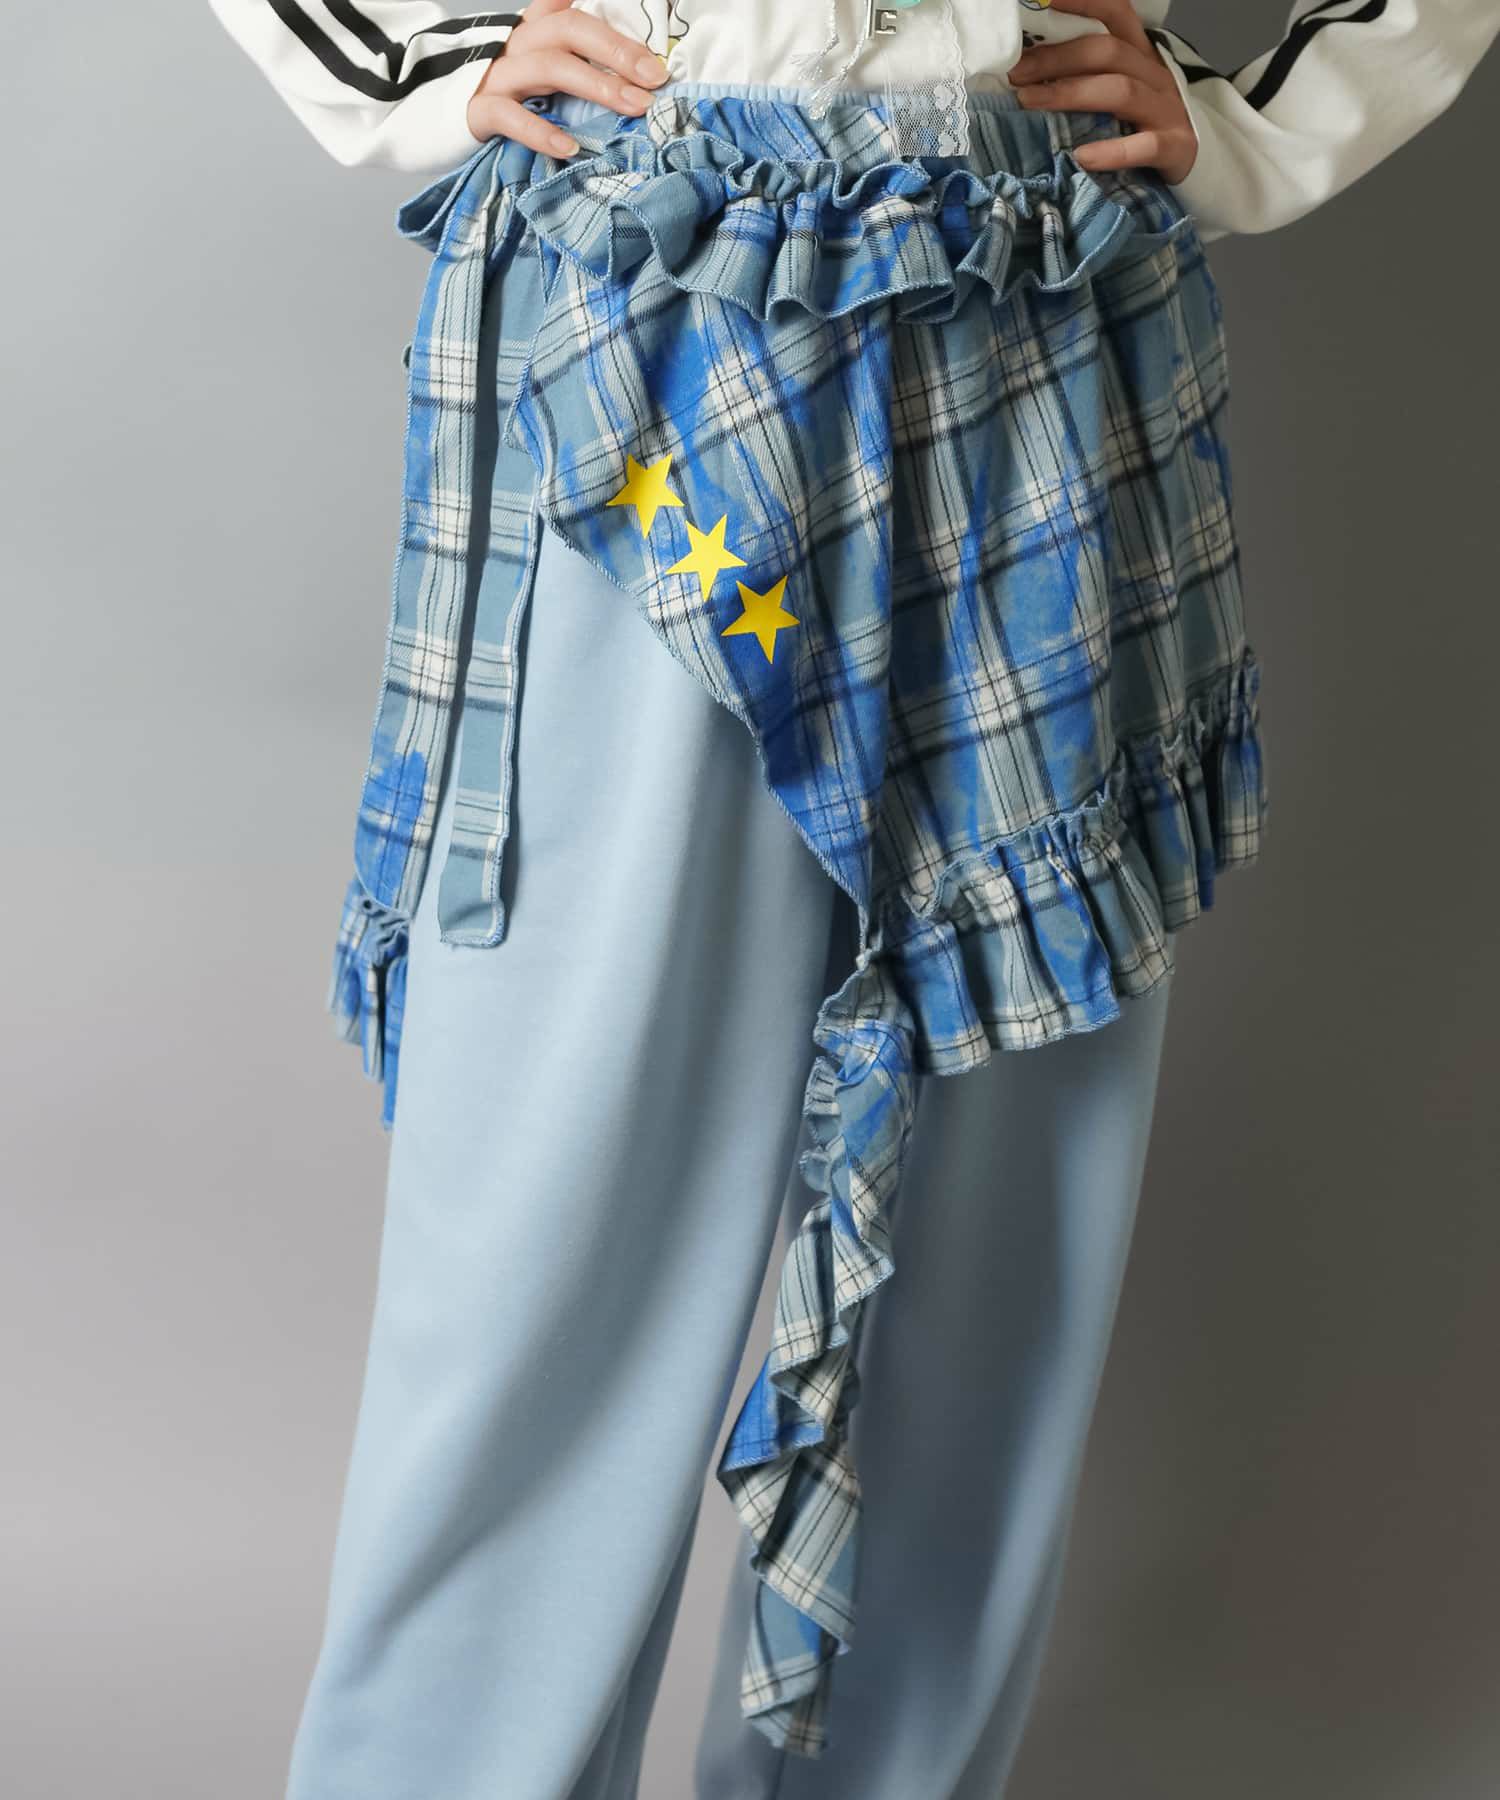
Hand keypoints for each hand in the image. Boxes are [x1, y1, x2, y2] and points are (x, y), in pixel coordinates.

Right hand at [465, 0, 668, 157]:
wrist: (429, 119)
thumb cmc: (496, 98)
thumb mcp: (533, 70)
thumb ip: (567, 59)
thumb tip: (621, 71)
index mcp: (530, 31)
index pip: (571, 13)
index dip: (611, 27)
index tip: (652, 53)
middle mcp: (515, 44)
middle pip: (568, 31)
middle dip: (617, 52)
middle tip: (654, 79)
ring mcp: (494, 74)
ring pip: (547, 66)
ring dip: (596, 84)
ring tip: (632, 107)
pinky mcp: (476, 109)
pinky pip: (510, 115)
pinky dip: (541, 131)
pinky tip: (570, 148)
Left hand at [1007, 0, 1197, 184]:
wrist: (1197, 162)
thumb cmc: (1143, 125)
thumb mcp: (1117, 91)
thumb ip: (1084, 76)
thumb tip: (1024, 71)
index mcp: (1139, 54)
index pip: (1114, 11)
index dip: (1081, 1)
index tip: (1041, 0)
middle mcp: (1154, 73)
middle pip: (1107, 52)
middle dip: (1057, 59)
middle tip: (1016, 75)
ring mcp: (1166, 109)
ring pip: (1120, 90)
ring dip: (1070, 94)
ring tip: (1030, 103)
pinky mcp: (1175, 145)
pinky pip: (1143, 146)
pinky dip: (1111, 151)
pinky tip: (1081, 157)